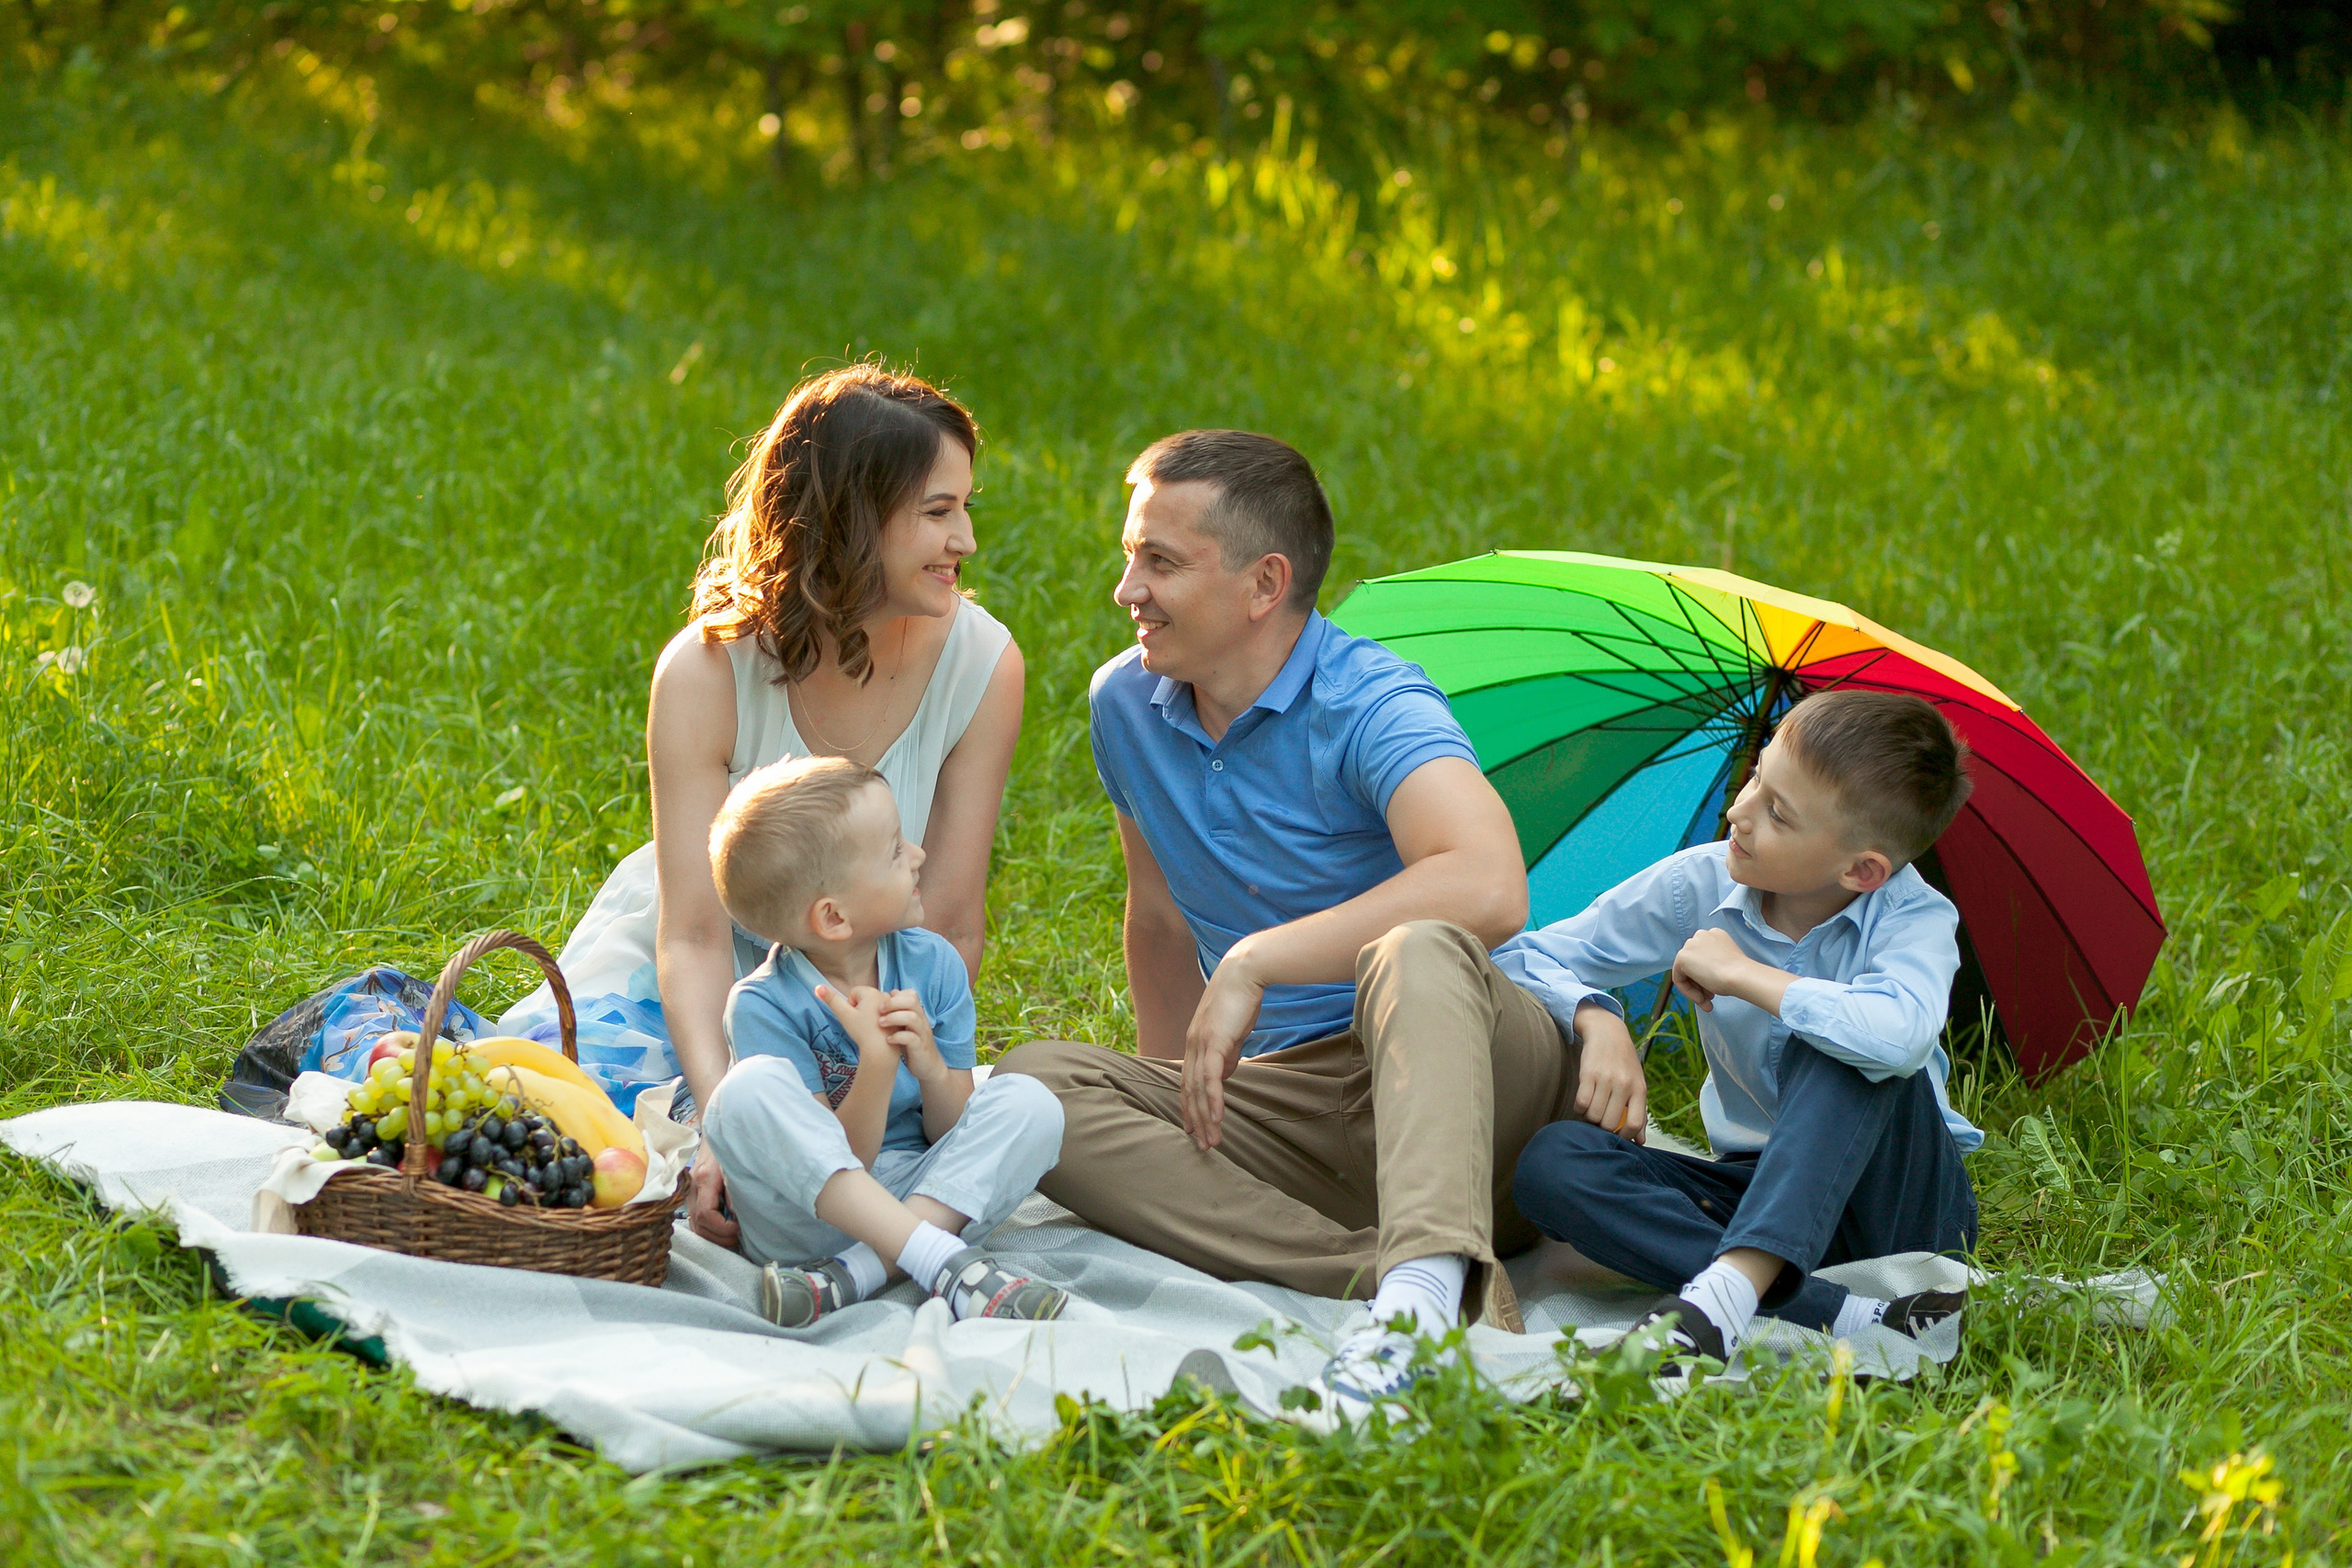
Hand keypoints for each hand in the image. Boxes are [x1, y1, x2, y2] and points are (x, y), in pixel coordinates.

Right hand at [687, 1153, 739, 1248]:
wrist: (717, 1132)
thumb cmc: (730, 1147)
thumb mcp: (736, 1165)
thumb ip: (735, 1190)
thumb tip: (737, 1216)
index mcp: (704, 1179)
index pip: (705, 1214)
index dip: (722, 1227)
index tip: (738, 1227)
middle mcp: (692, 1189)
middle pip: (698, 1225)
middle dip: (719, 1237)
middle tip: (738, 1237)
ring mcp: (689, 1194)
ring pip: (695, 1226)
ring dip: (714, 1237)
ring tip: (733, 1236)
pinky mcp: (692, 1197)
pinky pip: (696, 1221)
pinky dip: (709, 1231)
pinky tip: (723, 1230)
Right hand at [816, 983, 898, 1065]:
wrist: (881, 1051)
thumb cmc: (862, 1032)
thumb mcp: (844, 1015)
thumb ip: (831, 1000)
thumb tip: (817, 986)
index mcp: (871, 992)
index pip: (853, 993)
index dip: (850, 1006)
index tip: (855, 1018)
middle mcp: (885, 995)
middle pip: (864, 999)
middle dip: (861, 1010)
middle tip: (863, 1024)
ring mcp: (894, 1006)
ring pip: (874, 1007)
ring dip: (870, 1015)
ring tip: (871, 1028)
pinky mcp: (899, 1017)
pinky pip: (885, 1015)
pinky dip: (881, 1021)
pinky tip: (880, 1031)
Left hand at [879, 988, 941, 1078]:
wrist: (929, 1067)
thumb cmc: (913, 1045)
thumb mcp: (907, 1026)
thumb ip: (900, 1012)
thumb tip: (891, 993)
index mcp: (918, 1014)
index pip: (911, 995)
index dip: (897, 995)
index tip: (881, 1002)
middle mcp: (921, 1021)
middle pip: (912, 1002)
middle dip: (893, 1003)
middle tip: (879, 1010)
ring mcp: (922, 1034)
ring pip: (912, 1018)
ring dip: (894, 1018)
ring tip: (880, 1023)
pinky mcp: (920, 1048)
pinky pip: (911, 1038)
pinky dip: (898, 1037)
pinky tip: (888, 1040)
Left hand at [1180, 949, 1266, 1150]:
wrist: (1244, 972)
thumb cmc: (1241, 999)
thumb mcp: (1232, 1033)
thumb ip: (1227, 1054)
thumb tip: (1225, 1075)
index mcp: (1195, 1044)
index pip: (1188, 1082)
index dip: (1190, 1107)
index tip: (1193, 1128)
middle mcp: (1192, 1046)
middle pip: (1189, 1091)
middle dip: (1195, 1121)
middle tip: (1202, 1146)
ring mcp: (1200, 1044)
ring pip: (1198, 1090)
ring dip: (1205, 1118)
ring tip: (1212, 1141)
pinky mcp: (1214, 1042)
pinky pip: (1211, 1078)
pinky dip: (1213, 1100)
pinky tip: (1218, 1119)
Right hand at [1571, 1001, 1647, 1143]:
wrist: (1608, 1033)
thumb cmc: (1624, 1064)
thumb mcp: (1637, 1085)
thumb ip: (1639, 1112)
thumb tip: (1640, 1142)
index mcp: (1639, 1089)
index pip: (1635, 1122)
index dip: (1625, 1136)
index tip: (1617, 1136)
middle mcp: (1624, 1084)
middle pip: (1609, 1122)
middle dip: (1602, 1127)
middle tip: (1600, 1120)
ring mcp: (1606, 1079)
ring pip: (1593, 1115)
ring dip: (1589, 1119)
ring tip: (1591, 1111)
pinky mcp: (1588, 1073)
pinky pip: (1581, 1103)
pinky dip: (1579, 1109)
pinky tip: (1583, 1104)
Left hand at [1672, 928, 1754, 1012]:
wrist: (1740, 975)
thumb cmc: (1739, 973)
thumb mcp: (1726, 963)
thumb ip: (1712, 964)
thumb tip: (1702, 975)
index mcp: (1715, 934)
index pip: (1704, 956)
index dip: (1709, 975)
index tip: (1715, 989)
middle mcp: (1701, 935)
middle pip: (1693, 963)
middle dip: (1701, 984)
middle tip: (1710, 998)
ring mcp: (1690, 945)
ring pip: (1686, 972)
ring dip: (1696, 989)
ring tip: (1707, 1002)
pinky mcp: (1682, 957)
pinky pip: (1679, 979)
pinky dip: (1689, 992)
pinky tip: (1702, 1000)